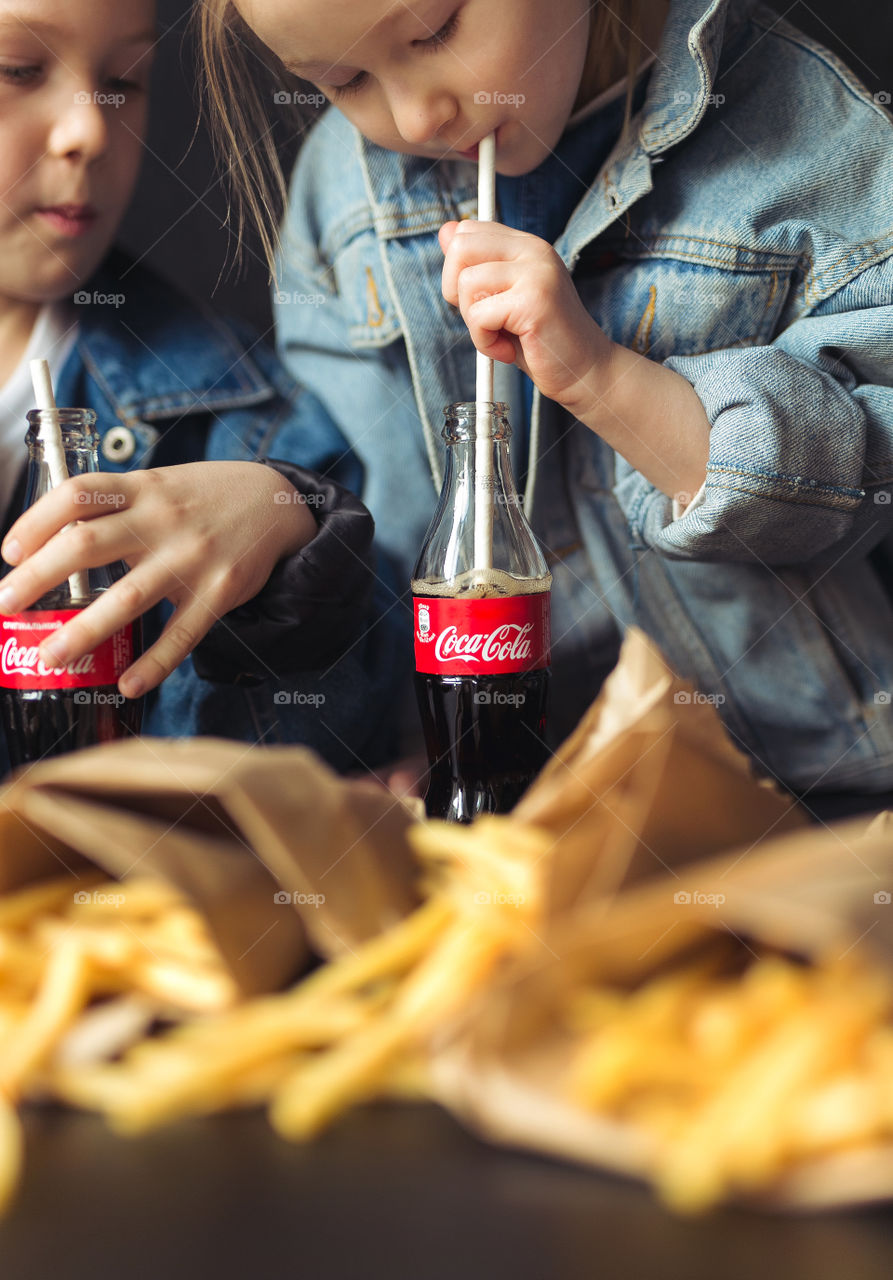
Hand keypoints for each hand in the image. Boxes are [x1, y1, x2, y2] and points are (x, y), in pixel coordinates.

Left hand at [0, 462, 317, 697]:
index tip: (8, 552)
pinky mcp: (220, 592)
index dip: (35, 522)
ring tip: (50, 655)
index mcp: (142, 488)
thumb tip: (51, 545)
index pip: (77, 494)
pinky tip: (128, 684)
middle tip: (5, 605)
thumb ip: (115, 507)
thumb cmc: (205, 498)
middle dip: (37, 578)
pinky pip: (182, 635)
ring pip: (128, 597)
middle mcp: (162, 520)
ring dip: (83, 631)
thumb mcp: (159, 484)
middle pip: (86, 545)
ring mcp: (191, 557)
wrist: (277, 501)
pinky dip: (154, 663)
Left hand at [439, 219, 613, 410]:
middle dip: (457, 292)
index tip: (482, 301)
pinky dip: (485, 342)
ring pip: (466, 283)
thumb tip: (445, 230)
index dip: (457, 271)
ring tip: (503, 337)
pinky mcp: (534, 300)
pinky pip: (479, 315)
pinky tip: (508, 351)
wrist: (583, 372)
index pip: (467, 231)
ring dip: (474, 323)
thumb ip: (475, 265)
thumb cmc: (540, 341)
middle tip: (485, 319)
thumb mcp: (500, 298)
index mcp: (526, 245)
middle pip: (460, 247)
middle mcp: (534, 250)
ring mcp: (536, 272)